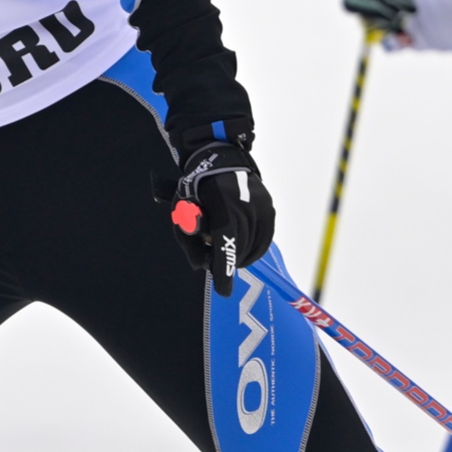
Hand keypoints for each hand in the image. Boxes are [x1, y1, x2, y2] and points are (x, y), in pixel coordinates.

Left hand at [166, 136, 275, 296]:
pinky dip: (252, 249)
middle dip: (227, 261)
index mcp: (222, 204)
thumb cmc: (197, 187)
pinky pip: (263, 239)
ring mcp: (262, 207)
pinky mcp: (269, 209)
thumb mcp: (182, 210)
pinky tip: (242, 248)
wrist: (222, 160)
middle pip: (240, 249)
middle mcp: (246, 206)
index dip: (224, 268)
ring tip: (227, 247)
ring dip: (240, 255)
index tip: (224, 291)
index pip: (226, 242)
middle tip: (217, 261)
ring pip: (253, 247)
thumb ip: (189, 240)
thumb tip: (202, 266)